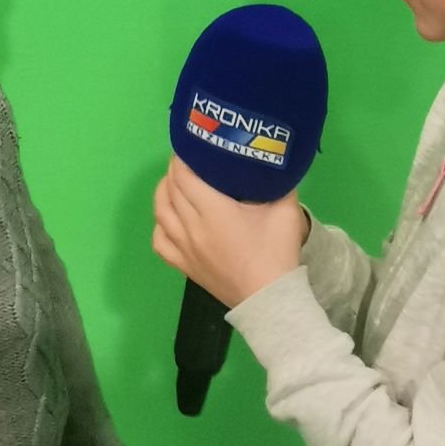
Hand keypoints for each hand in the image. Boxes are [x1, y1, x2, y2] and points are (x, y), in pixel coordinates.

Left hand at [152, 157, 304, 308]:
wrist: (270, 300)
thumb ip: (278, 183)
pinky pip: (159, 241)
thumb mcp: (285, 212)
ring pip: (160, 212)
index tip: (192, 145)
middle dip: (176, 170)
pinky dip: (160, 224)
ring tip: (176, 182)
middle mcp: (192, 228)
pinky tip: (170, 217)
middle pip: (171, 189)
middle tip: (189, 158)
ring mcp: (184, 248)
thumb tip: (272, 163)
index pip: (184, 176)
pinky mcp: (184, 266)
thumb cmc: (277, 254)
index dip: (183, 157)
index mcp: (214, 211)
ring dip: (164, 192)